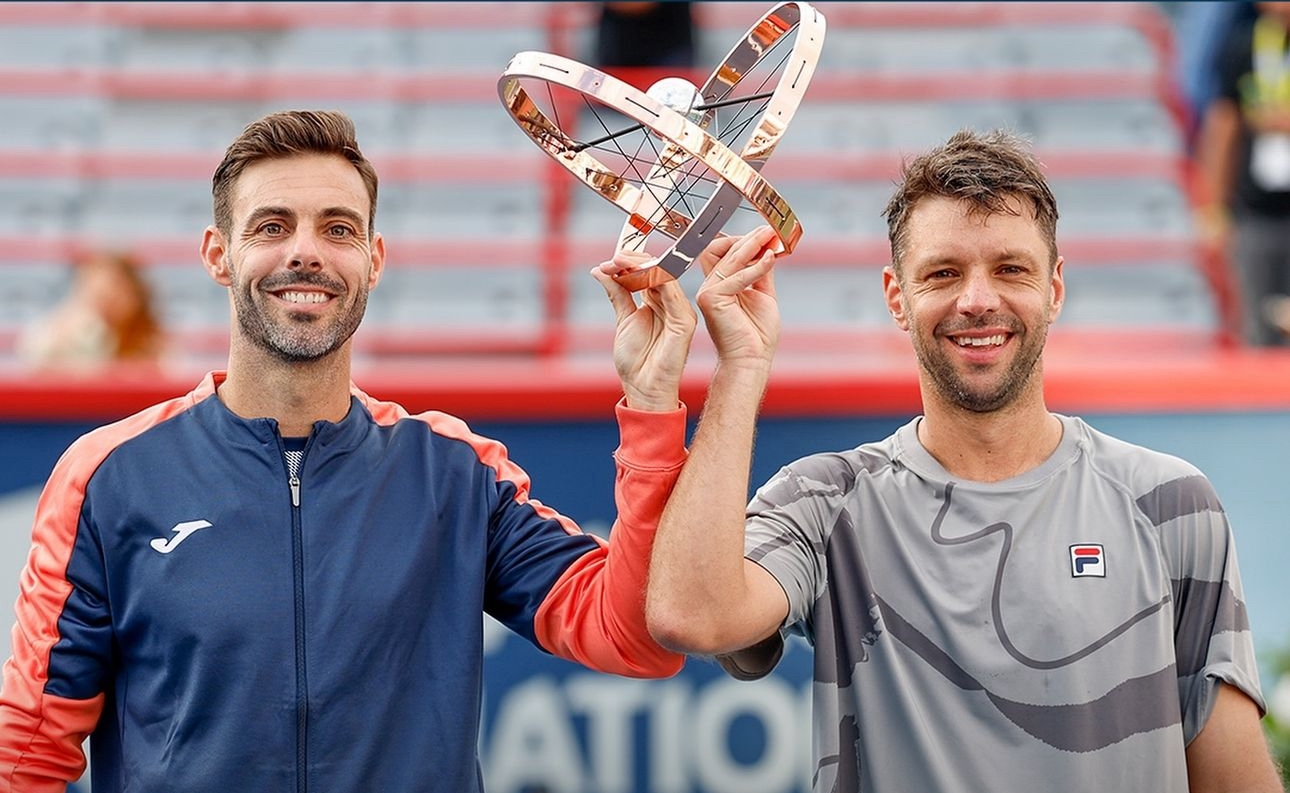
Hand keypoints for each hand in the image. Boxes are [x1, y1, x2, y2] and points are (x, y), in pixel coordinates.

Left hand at [592, 250, 696, 410]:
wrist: (642, 388)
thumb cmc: (636, 361)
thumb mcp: (623, 319)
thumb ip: (617, 292)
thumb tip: (600, 270)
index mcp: (660, 302)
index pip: (649, 271)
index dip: (630, 262)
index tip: (609, 261)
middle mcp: (673, 304)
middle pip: (658, 269)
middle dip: (633, 260)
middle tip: (612, 259)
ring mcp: (681, 312)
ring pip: (665, 275)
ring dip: (640, 265)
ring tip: (618, 263)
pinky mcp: (684, 321)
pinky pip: (671, 291)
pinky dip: (652, 278)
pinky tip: (634, 275)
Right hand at [693, 226, 780, 372]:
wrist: (752, 360)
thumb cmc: (757, 335)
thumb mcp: (762, 295)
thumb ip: (760, 272)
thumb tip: (766, 248)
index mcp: (719, 287)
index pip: (722, 253)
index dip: (740, 241)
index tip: (763, 234)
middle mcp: (709, 288)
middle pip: (721, 250)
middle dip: (747, 239)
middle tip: (768, 230)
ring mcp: (707, 293)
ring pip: (727, 258)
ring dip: (751, 245)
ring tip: (770, 237)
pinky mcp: (710, 299)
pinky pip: (735, 275)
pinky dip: (755, 266)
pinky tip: (770, 260)